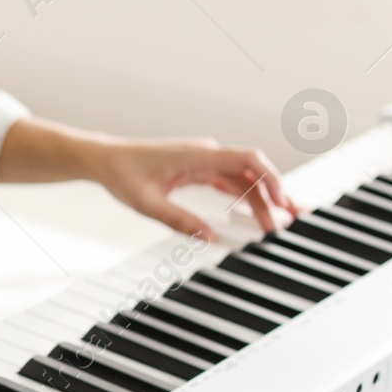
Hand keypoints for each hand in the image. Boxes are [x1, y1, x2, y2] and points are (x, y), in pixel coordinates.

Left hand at [93, 137, 296, 239]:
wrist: (105, 160)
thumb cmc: (122, 175)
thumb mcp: (147, 204)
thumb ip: (178, 220)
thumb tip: (207, 238)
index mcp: (197, 155)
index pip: (246, 160)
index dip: (270, 179)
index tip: (281, 202)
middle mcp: (206, 154)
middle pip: (251, 172)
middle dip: (272, 195)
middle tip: (286, 222)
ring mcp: (203, 160)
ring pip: (242, 178)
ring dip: (261, 198)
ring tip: (279, 220)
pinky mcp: (198, 169)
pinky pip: (229, 181)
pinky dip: (245, 196)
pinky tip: (256, 211)